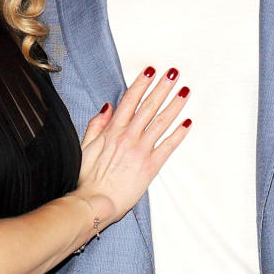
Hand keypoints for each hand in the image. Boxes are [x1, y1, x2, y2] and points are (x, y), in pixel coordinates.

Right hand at [76, 66, 190, 227]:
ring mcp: (141, 150)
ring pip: (161, 122)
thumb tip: (108, 106)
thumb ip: (97, 125)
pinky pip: (168, 146)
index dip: (142, 84)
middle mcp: (128, 137)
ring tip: (185, 91)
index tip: (151, 70)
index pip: (130, 101)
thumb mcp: (85, 146)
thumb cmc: (87, 179)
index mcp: (112, 131)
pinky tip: (188, 122)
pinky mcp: (150, 166)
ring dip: (174, 105)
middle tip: (174, 73)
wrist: (93, 202)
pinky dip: (179, 133)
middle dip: (162, 87)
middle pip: (149, 106)